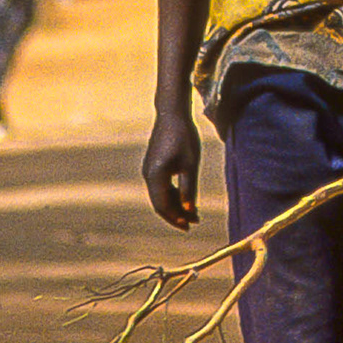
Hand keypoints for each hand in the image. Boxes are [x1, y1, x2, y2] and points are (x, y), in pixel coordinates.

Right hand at [141, 110, 200, 229]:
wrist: (172, 116)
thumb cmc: (184, 138)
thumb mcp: (191, 165)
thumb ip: (189, 189)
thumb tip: (189, 210)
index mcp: (155, 175)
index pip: (162, 205)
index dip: (175, 218)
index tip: (189, 226)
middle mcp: (148, 175)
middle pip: (160, 203)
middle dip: (176, 215)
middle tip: (193, 224)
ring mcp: (149, 171)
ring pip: (161, 196)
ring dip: (176, 206)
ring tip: (194, 214)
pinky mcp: (153, 167)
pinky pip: (161, 187)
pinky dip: (173, 195)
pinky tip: (187, 200)